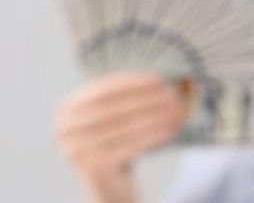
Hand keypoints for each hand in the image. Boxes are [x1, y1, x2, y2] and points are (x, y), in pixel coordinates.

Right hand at [54, 71, 184, 202]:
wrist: (109, 187)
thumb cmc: (115, 144)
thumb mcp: (113, 118)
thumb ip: (126, 97)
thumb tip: (158, 81)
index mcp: (68, 109)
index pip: (103, 89)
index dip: (132, 83)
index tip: (157, 79)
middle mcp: (65, 128)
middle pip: (114, 107)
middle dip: (146, 99)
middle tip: (172, 95)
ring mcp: (76, 149)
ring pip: (125, 127)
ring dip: (154, 116)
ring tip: (176, 110)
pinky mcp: (93, 166)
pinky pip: (130, 146)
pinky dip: (153, 135)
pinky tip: (171, 129)